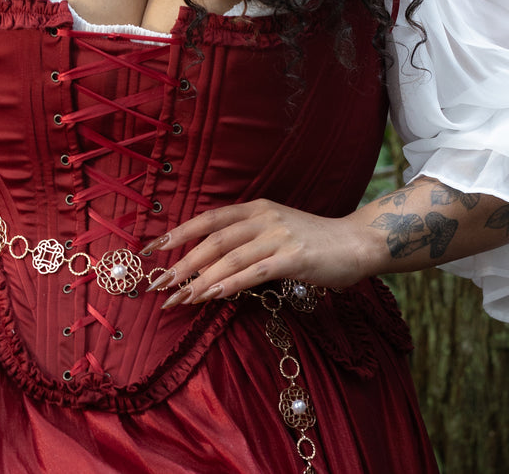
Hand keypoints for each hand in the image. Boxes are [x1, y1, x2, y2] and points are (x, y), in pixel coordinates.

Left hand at [142, 198, 370, 307]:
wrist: (358, 242)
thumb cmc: (314, 243)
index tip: (150, 249)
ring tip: (180, 299)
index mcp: (256, 209)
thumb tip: (206, 269)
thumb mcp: (274, 234)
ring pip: (229, 258)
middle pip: (212, 240)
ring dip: (201, 281)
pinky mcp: (294, 258)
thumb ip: (244, 245)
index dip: (177, 233)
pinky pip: (255, 272)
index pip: (208, 219)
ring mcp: (279, 236)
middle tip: (159, 285)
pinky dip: (231, 284)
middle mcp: (263, 218)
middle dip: (181, 264)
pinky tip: (214, 296)